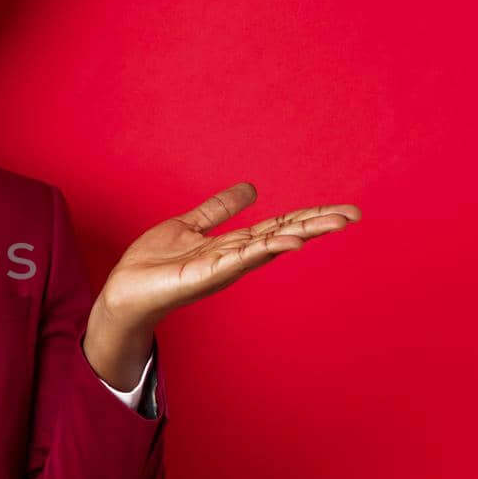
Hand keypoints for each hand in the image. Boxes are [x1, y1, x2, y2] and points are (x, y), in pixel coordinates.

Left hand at [98, 182, 360, 325]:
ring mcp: (223, 267)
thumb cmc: (152, 263)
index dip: (308, 216)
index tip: (343, 210)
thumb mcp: (189, 225)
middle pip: (283, 235)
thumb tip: (251, 188)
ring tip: (333, 223)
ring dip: (302, 233)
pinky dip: (265, 249)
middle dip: (317, 225)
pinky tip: (289, 241)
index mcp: (233, 244)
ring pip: (269, 246)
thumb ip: (219, 210)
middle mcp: (234, 257)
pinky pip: (240, 259)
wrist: (124, 290)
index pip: (278, 226)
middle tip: (354, 215)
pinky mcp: (205, 276)